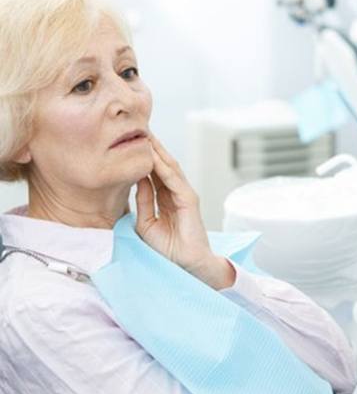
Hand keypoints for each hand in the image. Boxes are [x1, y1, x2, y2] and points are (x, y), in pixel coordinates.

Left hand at [135, 135, 235, 289]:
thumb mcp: (146, 223)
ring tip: (146, 135)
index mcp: (166, 197)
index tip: (130, 142)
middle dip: (151, 147)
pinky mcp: (189, 200)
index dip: (144, 157)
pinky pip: (174, 179)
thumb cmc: (168, 248)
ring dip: (158, 151)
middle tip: (138, 129)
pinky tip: (154, 156)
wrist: (186, 264)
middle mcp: (176, 192)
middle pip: (163, 165)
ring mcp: (184, 194)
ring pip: (169, 167)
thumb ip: (144, 201)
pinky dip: (164, 167)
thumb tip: (137, 182)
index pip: (154, 172)